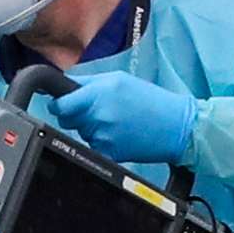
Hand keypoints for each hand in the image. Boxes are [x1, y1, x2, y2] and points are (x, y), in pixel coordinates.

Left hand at [48, 71, 196, 164]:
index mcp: (98, 93)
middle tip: (96, 110)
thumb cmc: (150, 100)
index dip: (58, 104)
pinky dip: (101, 142)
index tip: (61, 104)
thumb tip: (64, 85)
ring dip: (91, 128)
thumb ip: (89, 82)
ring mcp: (102, 135)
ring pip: (81, 133)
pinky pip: (93, 146)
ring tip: (115, 120)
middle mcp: (98, 114)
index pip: (61, 104)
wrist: (175, 126)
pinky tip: (119, 134)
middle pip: (67, 119)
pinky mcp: (109, 151)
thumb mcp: (119, 80)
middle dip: (75, 115)